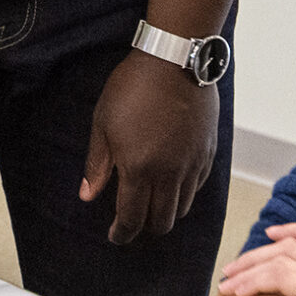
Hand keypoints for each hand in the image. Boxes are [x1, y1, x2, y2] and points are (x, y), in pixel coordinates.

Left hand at [79, 52, 216, 243]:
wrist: (175, 60)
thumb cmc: (132, 88)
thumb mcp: (103, 123)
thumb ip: (97, 165)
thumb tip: (88, 196)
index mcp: (139, 169)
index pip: (132, 218)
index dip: (122, 233)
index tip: (115, 236)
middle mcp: (169, 174)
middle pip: (162, 221)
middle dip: (145, 227)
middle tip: (132, 221)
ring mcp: (192, 164)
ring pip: (183, 207)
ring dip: (166, 212)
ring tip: (152, 203)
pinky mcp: (208, 152)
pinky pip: (197, 186)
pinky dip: (184, 193)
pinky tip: (173, 183)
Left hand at [218, 224, 295, 295]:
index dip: (295, 232)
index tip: (270, 234)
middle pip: (295, 247)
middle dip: (257, 253)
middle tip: (232, 269)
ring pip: (285, 258)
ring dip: (250, 267)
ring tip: (229, 284)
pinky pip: (284, 277)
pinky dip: (257, 280)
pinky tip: (242, 293)